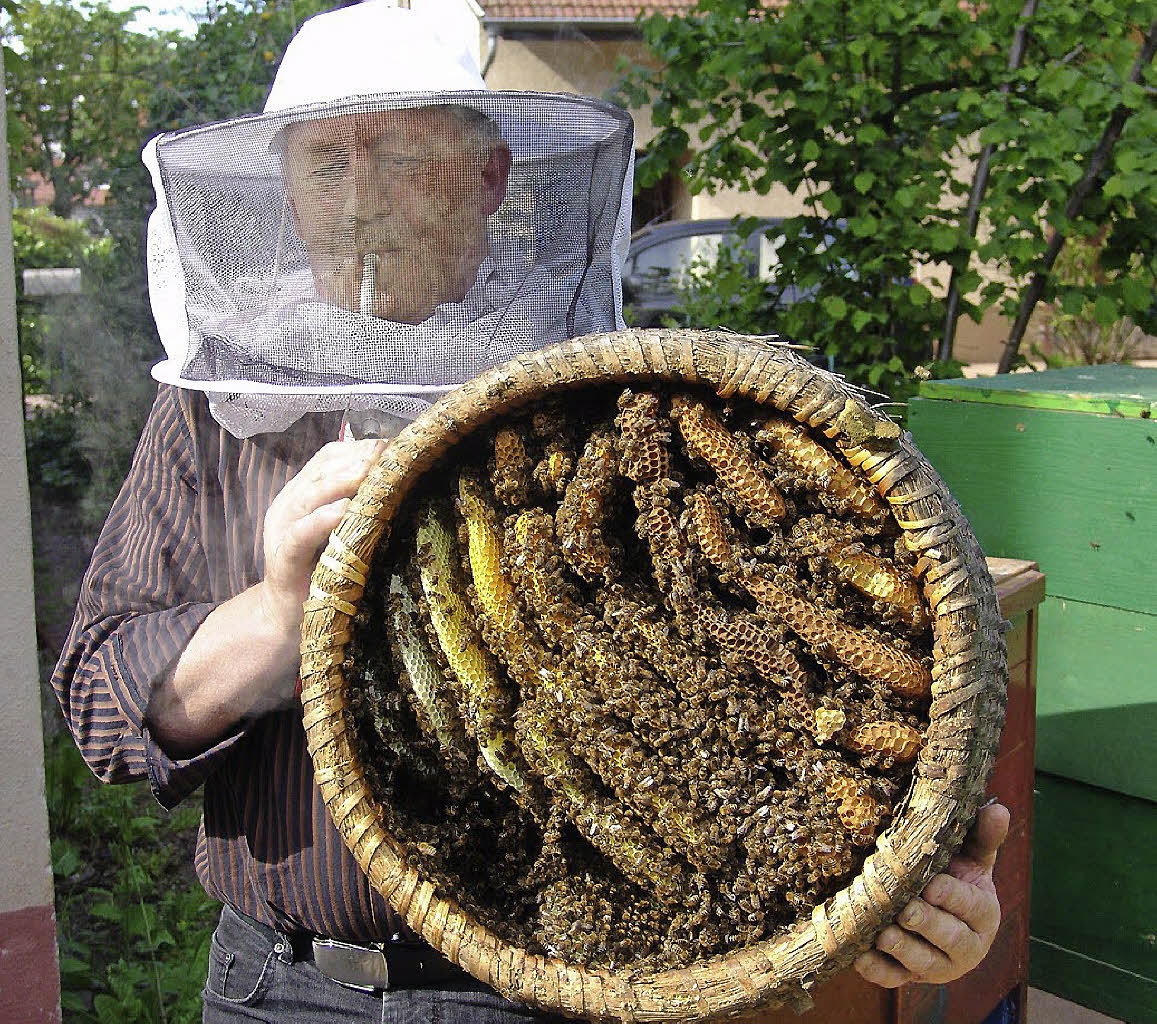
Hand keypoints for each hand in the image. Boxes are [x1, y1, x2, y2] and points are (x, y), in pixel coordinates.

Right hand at [259, 438, 383, 636]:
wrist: (286, 616)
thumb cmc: (322, 570)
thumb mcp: (340, 531)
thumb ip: (356, 506)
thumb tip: (394, 481)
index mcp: (301, 494)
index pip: (327, 458)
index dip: (358, 448)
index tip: (390, 445)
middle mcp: (288, 506)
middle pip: (320, 471)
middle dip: (355, 459)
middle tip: (385, 451)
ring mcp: (282, 531)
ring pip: (309, 496)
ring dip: (341, 481)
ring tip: (369, 471)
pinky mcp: (283, 558)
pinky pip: (301, 534)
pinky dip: (322, 519)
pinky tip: (345, 510)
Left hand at [854, 802, 1009, 987]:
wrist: (937, 910)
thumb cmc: (954, 876)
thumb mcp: (971, 857)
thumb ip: (982, 837)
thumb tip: (998, 809)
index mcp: (984, 914)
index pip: (971, 906)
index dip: (952, 897)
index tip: (932, 885)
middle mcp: (966, 946)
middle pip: (949, 938)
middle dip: (927, 925)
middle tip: (905, 911)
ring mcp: (938, 965)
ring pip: (924, 963)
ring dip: (903, 950)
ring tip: (884, 935)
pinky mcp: (910, 976)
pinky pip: (895, 978)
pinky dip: (878, 971)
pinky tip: (860, 958)